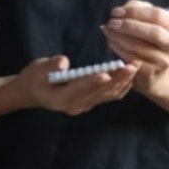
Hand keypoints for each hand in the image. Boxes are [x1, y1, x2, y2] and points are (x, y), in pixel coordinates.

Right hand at [10, 56, 139, 115]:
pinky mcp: (91, 102)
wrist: (32, 92)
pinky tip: (130, 75)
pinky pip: (109, 96)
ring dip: (123, 81)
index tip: (107, 72)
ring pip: (108, 95)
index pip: (80, 89)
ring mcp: (85, 106)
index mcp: (61, 99)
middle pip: (99, 92)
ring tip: (135, 66)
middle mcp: (76, 106)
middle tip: (131, 65)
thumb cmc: (34, 78)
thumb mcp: (37, 69)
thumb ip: (50, 66)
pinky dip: (121, 86)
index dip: (93, 81)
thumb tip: (63, 62)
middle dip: (117, 78)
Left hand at [101, 0, 168, 91]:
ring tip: (108, 32)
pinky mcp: (151, 73)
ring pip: (141, 47)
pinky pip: (133, 59)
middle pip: (154, 33)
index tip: (116, 12)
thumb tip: (121, 12)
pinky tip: (112, 42)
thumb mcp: (146, 19)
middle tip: (112, 23)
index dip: (135, 12)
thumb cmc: (147, 36)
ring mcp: (164, 61)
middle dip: (130, 26)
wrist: (153, 66)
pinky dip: (119, 49)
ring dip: (120, 38)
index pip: (158, 15)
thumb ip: (136, 9)